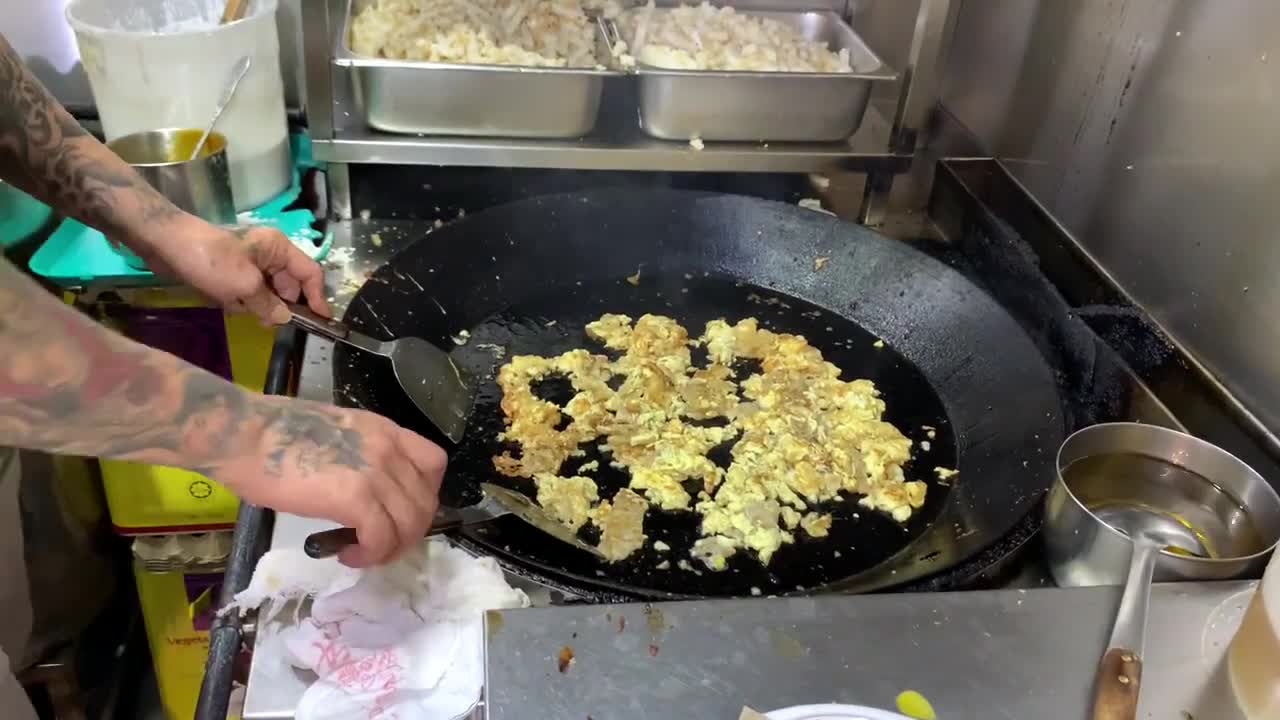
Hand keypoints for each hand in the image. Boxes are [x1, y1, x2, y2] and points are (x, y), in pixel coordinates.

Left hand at [134, 213, 329, 323]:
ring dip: (253, 304)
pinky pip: (245, 293)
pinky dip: (238, 301)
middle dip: (278, 305)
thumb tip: (284, 319)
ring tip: (234, 303)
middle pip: (288, 286)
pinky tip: (223, 301)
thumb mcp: (244, 286)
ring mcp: (248, 263)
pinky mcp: (230, 272)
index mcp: (278, 248)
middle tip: (267, 322)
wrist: (165, 244)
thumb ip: (269, 305)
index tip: (320, 322)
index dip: (316, 297)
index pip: (309, 273)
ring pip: (265, 293)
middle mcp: (268, 254)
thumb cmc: (210, 260)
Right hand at [207, 396, 446, 566]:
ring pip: (410, 524)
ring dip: (391, 548)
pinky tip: (349, 554)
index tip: (400, 511)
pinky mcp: (356, 498)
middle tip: (380, 544)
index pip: (433, 463)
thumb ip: (359, 455)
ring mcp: (376, 473)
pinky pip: (382, 538)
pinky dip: (370, 555)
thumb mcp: (335, 432)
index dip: (424, 494)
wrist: (244, 435)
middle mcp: (389, 449)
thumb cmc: (272, 433)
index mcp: (384, 430)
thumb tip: (363, 486)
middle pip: (425, 501)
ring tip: (363, 553)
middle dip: (408, 531)